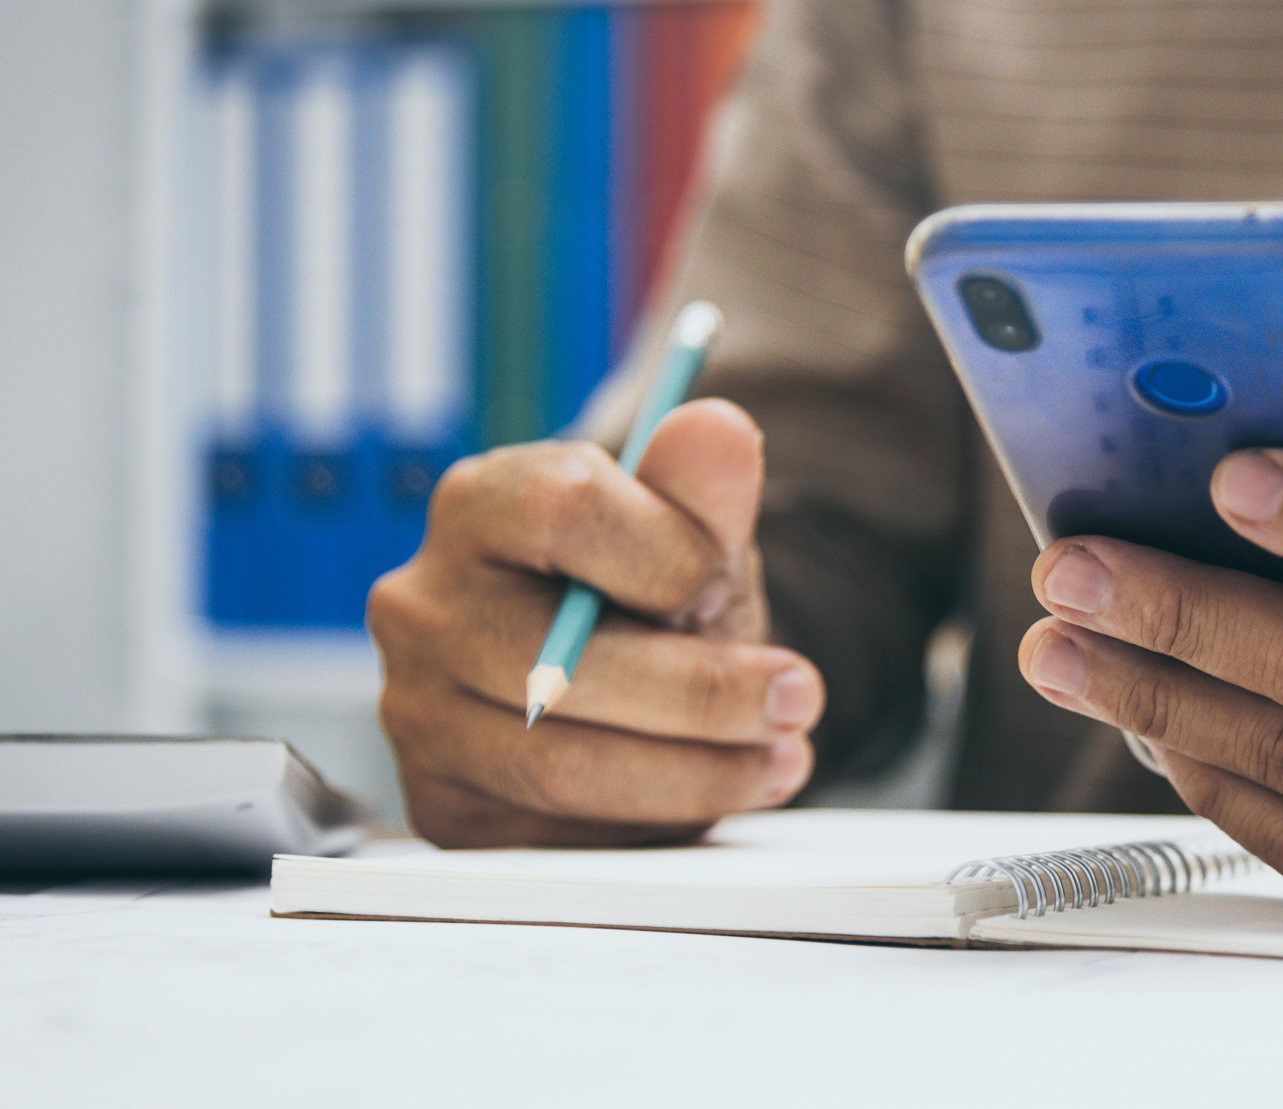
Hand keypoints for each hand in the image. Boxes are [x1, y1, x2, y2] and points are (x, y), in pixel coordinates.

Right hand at [369, 399, 823, 847]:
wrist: (613, 681)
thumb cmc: (645, 594)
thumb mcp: (691, 539)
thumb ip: (703, 490)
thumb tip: (717, 427)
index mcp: (478, 505)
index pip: (564, 509)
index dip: (669, 554)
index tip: (724, 587)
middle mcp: (423, 607)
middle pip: (561, 663)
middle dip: (706, 693)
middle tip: (797, 701)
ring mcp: (418, 714)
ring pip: (565, 767)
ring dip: (697, 773)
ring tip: (779, 758)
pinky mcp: (444, 805)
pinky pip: (554, 835)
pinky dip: (651, 826)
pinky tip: (709, 795)